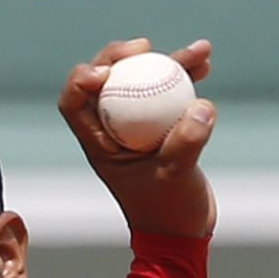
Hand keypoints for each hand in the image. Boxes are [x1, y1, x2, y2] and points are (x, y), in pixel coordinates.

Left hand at [55, 39, 217, 238]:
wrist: (185, 231)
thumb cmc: (169, 212)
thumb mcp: (176, 177)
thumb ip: (187, 141)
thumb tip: (202, 105)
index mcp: (98, 144)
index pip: (73, 103)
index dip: (82, 79)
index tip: (107, 72)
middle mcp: (113, 130)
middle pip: (106, 81)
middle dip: (121, 57)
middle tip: (144, 47)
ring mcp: (138, 126)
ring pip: (142, 82)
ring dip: (166, 62)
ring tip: (198, 50)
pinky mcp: (161, 126)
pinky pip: (167, 93)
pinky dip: (184, 77)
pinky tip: (204, 63)